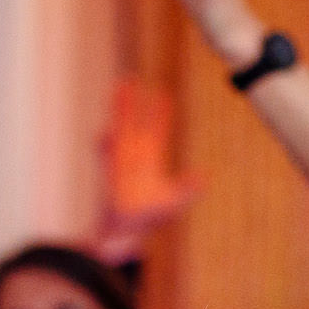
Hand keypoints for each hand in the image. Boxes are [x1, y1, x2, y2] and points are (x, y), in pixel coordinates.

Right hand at [93, 78, 202, 263]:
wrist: (128, 228)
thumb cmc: (150, 216)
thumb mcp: (175, 202)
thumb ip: (188, 189)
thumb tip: (203, 178)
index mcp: (152, 157)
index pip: (157, 129)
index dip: (160, 112)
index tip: (163, 94)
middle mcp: (136, 154)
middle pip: (135, 121)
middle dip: (135, 101)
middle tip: (133, 79)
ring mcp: (122, 160)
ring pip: (120, 129)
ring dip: (118, 111)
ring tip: (116, 93)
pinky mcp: (111, 171)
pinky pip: (106, 154)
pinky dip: (105, 145)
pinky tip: (105, 135)